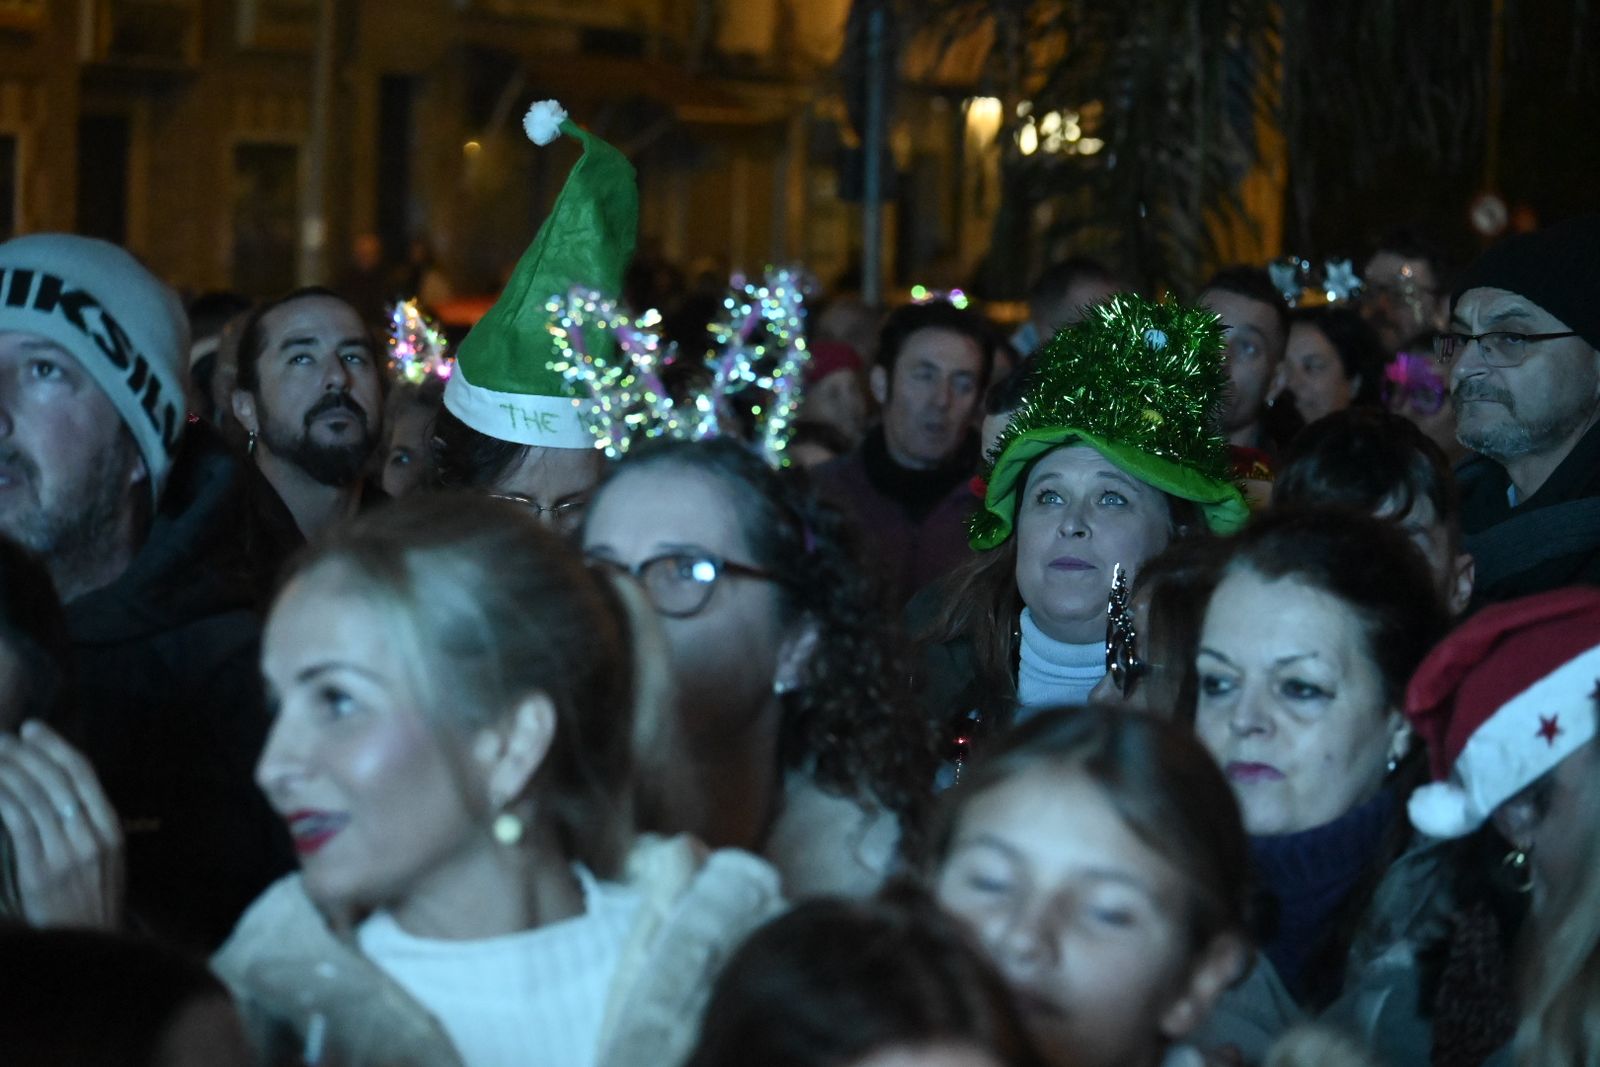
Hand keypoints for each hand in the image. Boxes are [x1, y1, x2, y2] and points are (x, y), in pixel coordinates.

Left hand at [0, 720, 124, 927]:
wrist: (88, 948)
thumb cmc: (90, 905)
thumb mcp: (103, 863)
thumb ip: (85, 829)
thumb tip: (54, 794)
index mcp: (111, 831)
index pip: (84, 775)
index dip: (56, 747)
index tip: (31, 728)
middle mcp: (93, 837)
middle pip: (57, 781)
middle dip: (26, 754)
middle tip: (1, 738)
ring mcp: (68, 854)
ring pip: (36, 799)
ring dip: (8, 772)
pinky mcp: (41, 872)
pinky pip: (20, 825)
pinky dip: (3, 800)